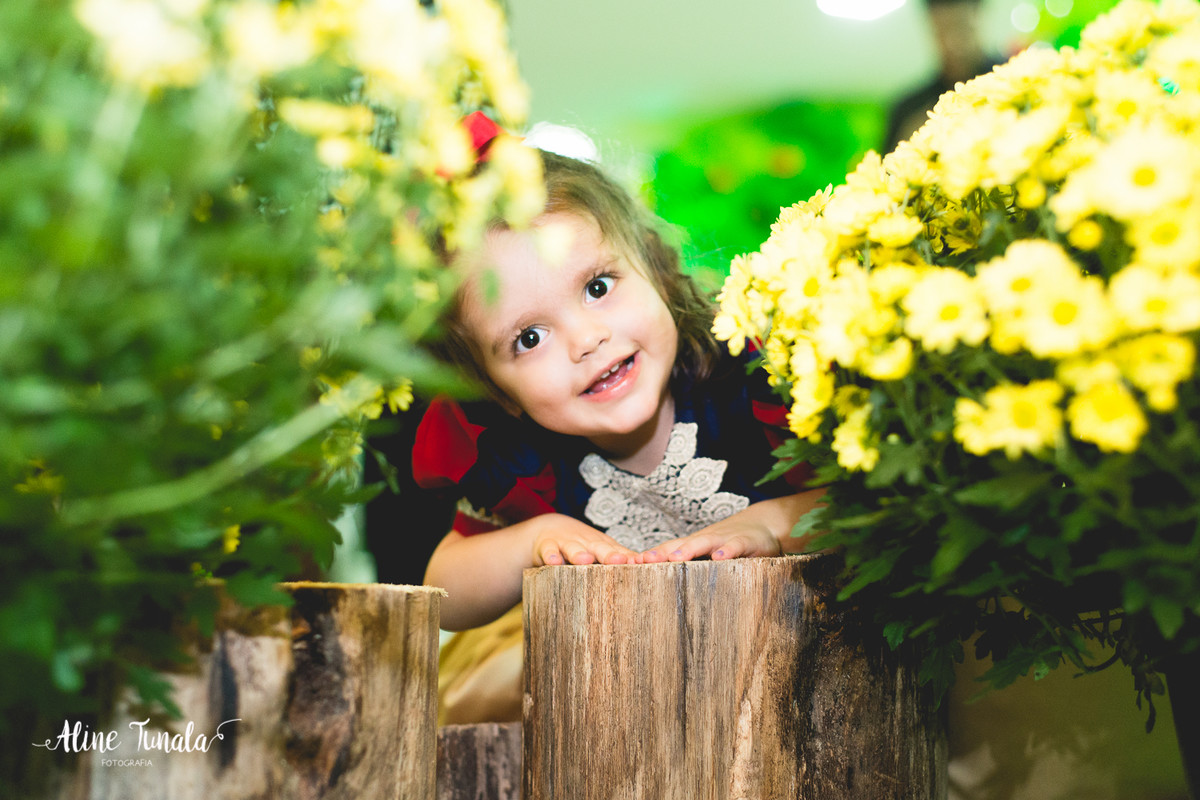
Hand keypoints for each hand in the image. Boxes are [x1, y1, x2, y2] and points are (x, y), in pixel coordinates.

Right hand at [531, 514, 638, 566]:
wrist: (550, 528)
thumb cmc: (583, 545)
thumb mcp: (602, 550)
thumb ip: (622, 559)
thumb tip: (650, 570)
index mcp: (604, 546)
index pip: (619, 552)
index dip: (629, 558)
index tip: (641, 564)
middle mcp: (588, 543)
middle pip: (600, 548)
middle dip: (609, 554)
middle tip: (619, 560)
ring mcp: (567, 543)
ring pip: (574, 548)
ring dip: (579, 554)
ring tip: (585, 560)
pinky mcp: (547, 546)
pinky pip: (548, 551)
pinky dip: (551, 556)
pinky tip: (554, 562)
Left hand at [637, 523, 779, 563]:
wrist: (763, 525)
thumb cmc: (728, 545)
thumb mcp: (707, 556)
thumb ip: (688, 568)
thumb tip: (660, 589)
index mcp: (693, 546)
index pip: (667, 551)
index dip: (650, 557)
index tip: (629, 564)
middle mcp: (704, 541)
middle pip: (679, 545)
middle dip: (661, 553)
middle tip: (643, 561)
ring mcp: (724, 540)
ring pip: (704, 542)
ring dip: (689, 549)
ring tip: (676, 558)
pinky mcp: (745, 542)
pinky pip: (735, 546)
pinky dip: (728, 551)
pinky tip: (720, 558)